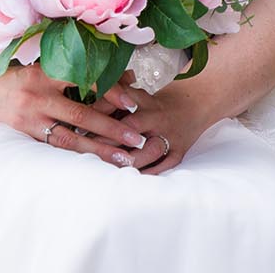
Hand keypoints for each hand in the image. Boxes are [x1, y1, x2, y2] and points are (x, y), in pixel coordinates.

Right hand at [0, 51, 152, 168]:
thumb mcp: (44, 68)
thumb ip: (79, 72)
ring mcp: (30, 120)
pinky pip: (56, 150)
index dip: (110, 91)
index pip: (84, 81)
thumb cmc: (18, 78)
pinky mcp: (24, 137)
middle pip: (81, 116)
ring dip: (98, 151)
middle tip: (137, 139)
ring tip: (123, 160)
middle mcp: (38, 96)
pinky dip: (77, 158)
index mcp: (46, 73)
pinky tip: (95, 166)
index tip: (132, 102)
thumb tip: (124, 74)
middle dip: (112, 129)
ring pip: (70, 140)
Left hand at [87, 74, 224, 174]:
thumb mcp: (136, 94)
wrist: (195, 104)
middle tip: (88, 148)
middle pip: (131, 127)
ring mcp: (169, 135)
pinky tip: (131, 180)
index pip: (119, 102)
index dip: (98, 111)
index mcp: (144, 100)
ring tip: (109, 168)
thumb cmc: (155, 102)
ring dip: (129, 160)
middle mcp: (157, 116)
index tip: (79, 122)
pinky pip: (163, 165)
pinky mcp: (178, 152)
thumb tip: (80, 102)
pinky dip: (148, 173)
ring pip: (149, 150)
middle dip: (109, 139)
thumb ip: (112, 99)